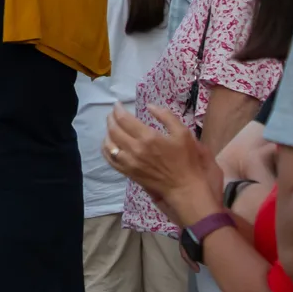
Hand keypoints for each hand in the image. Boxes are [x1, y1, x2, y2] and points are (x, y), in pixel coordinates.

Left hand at [105, 103, 222, 223]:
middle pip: (114, 130)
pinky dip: (106, 149)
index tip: (117, 105)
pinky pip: (110, 159)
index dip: (118, 110)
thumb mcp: (183, 133)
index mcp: (148, 138)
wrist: (184, 187)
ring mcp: (129, 162)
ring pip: (109, 144)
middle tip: (112, 113)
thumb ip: (166, 116)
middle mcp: (135, 149)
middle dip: (110, 118)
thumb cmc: (186, 160)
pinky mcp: (128, 172)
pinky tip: (108, 144)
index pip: (124, 119)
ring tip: (111, 126)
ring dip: (107, 132)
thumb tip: (150, 106)